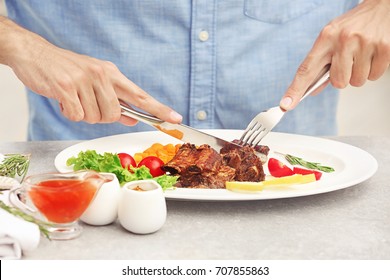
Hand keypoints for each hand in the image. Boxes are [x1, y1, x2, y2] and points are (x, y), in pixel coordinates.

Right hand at [0, 17, 181, 124]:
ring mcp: (84, 79)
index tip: (175, 118)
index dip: (159, 108)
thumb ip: (116, 102)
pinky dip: (69, 113)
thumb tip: (132, 118)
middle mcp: (101, 74)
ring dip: (83, 114)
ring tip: (73, 98)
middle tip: (87, 104)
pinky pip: (77, 116)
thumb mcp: (96, 83)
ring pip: (95, 117)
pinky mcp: (66, 86)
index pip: (140, 95)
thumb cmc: (68, 71)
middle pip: (114, 113)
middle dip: (101, 116)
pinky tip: (64, 99)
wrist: (36, 55)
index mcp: (112, 73)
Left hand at [280, 0, 389, 110]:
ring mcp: (364, 43)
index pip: (306, 69)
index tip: (286, 105)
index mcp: (326, 37)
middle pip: (338, 82)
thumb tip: (311, 90)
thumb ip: (320, 65)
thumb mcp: (331, 39)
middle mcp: (344, 40)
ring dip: (359, 74)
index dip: (295, 89)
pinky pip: (374, 76)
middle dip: (343, 77)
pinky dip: (373, 70)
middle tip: (349, 61)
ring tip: (362, 55)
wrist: (381, 7)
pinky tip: (373, 55)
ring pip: (357, 82)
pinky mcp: (384, 48)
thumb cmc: (352, 26)